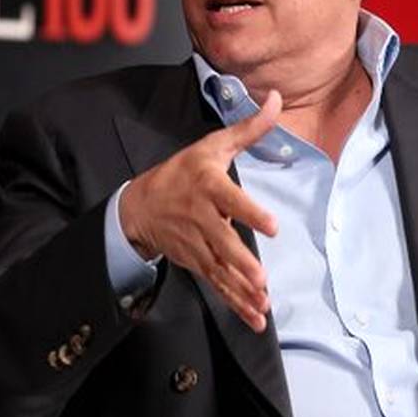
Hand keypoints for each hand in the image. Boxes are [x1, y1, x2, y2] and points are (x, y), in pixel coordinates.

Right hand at [120, 90, 281, 331]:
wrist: (140, 204)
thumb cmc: (184, 171)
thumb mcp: (213, 145)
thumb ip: (248, 127)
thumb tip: (277, 99)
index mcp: (208, 187)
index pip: (231, 200)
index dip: (250, 213)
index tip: (272, 226)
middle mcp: (201, 218)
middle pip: (222, 243)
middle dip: (240, 263)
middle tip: (260, 279)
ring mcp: (197, 244)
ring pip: (220, 269)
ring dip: (240, 289)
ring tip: (261, 303)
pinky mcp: (197, 262)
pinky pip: (218, 284)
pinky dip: (235, 302)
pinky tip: (256, 317)